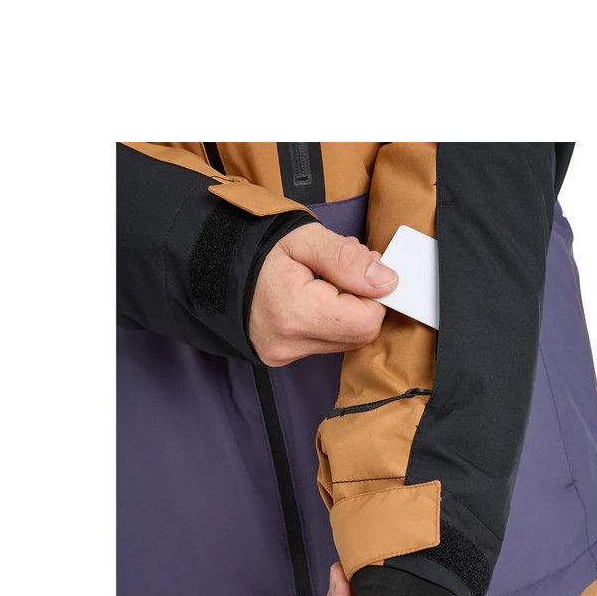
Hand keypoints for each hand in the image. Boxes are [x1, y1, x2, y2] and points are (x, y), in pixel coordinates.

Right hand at [249, 222, 397, 365]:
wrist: (209, 265)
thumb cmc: (255, 247)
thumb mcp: (303, 237)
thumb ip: (347, 259)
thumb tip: (386, 280)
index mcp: (295, 311)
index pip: (366, 321)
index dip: (376, 295)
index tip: (363, 270)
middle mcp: (289, 342)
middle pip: (359, 335)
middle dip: (363, 303)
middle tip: (343, 271)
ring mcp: (282, 354)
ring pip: (343, 342)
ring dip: (345, 313)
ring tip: (323, 281)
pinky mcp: (280, 357)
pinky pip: (323, 344)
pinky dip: (328, 322)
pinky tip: (311, 298)